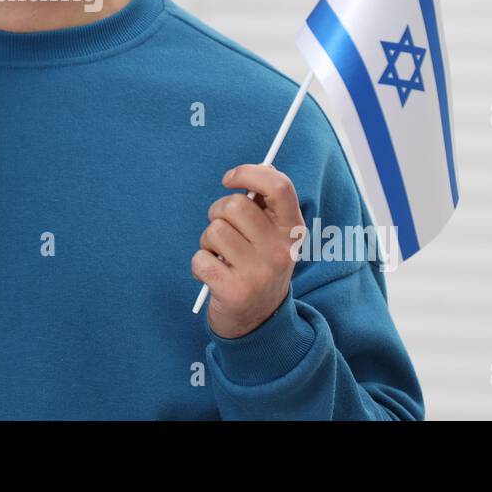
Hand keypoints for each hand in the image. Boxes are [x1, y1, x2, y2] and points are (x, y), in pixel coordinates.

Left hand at [192, 164, 304, 338]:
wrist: (259, 322)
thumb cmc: (258, 266)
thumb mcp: (273, 236)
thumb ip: (267, 205)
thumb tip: (257, 169)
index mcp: (292, 230)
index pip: (279, 186)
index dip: (249, 173)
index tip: (229, 179)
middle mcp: (281, 250)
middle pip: (235, 206)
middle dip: (218, 213)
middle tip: (222, 233)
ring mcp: (260, 272)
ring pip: (214, 231)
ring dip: (208, 242)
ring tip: (220, 257)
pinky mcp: (235, 291)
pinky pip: (200, 258)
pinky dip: (199, 265)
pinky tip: (213, 275)